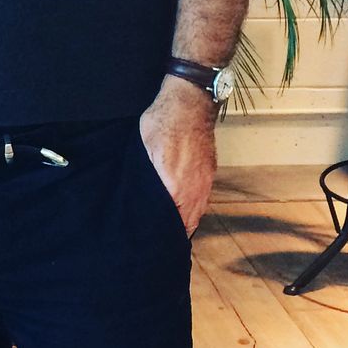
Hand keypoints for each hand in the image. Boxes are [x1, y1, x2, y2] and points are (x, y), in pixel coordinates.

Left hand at [138, 77, 216, 236]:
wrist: (189, 103)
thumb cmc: (162, 124)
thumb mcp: (142, 153)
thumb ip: (143, 182)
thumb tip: (138, 203)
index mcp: (175, 190)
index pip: (173, 227)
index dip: (163, 237)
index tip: (154, 245)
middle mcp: (195, 191)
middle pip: (187, 224)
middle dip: (174, 233)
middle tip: (160, 240)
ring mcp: (205, 182)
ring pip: (196, 212)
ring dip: (184, 220)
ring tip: (170, 227)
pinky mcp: (209, 172)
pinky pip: (201, 198)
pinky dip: (192, 205)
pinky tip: (181, 204)